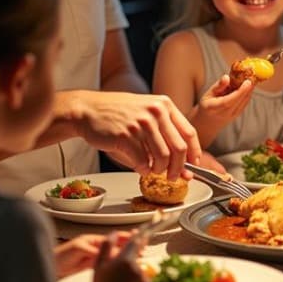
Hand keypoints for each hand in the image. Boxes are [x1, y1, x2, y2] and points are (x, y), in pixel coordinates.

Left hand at [54, 231, 133, 277]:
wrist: (50, 268)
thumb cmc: (61, 256)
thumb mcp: (79, 251)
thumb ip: (95, 251)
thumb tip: (110, 252)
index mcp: (93, 241)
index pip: (113, 238)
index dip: (126, 237)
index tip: (138, 237)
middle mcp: (95, 248)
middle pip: (116, 246)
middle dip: (130, 247)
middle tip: (143, 251)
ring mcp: (94, 258)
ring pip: (114, 257)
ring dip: (125, 258)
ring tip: (137, 260)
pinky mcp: (92, 268)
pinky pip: (108, 266)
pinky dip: (117, 266)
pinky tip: (123, 269)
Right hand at [71, 90, 201, 179]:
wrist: (88, 110)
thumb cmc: (118, 114)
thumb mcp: (146, 114)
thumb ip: (165, 135)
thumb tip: (184, 165)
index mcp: (164, 105)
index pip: (189, 132)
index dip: (194, 153)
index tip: (194, 165)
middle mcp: (156, 112)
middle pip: (179, 148)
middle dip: (179, 168)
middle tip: (174, 177)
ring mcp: (141, 124)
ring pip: (163, 157)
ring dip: (159, 170)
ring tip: (153, 170)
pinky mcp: (126, 136)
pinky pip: (142, 162)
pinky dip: (143, 169)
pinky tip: (139, 167)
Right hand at [91, 234, 149, 281]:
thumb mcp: (99, 265)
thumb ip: (107, 246)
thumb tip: (114, 233)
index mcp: (125, 260)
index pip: (135, 242)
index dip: (138, 236)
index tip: (141, 231)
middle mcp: (137, 267)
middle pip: (137, 256)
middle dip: (132, 258)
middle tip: (122, 268)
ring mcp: (143, 278)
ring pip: (139, 269)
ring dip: (133, 272)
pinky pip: (144, 280)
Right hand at [193, 74, 255, 133]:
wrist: (208, 121)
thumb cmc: (207, 104)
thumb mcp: (208, 94)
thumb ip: (218, 86)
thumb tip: (227, 77)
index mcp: (214, 108)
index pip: (229, 101)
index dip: (240, 92)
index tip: (248, 82)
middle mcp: (225, 114)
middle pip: (239, 101)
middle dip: (248, 88)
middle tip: (252, 75)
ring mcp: (233, 115)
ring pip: (244, 102)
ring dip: (249, 90)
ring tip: (250, 77)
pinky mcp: (238, 114)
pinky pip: (245, 103)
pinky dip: (247, 93)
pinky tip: (247, 85)